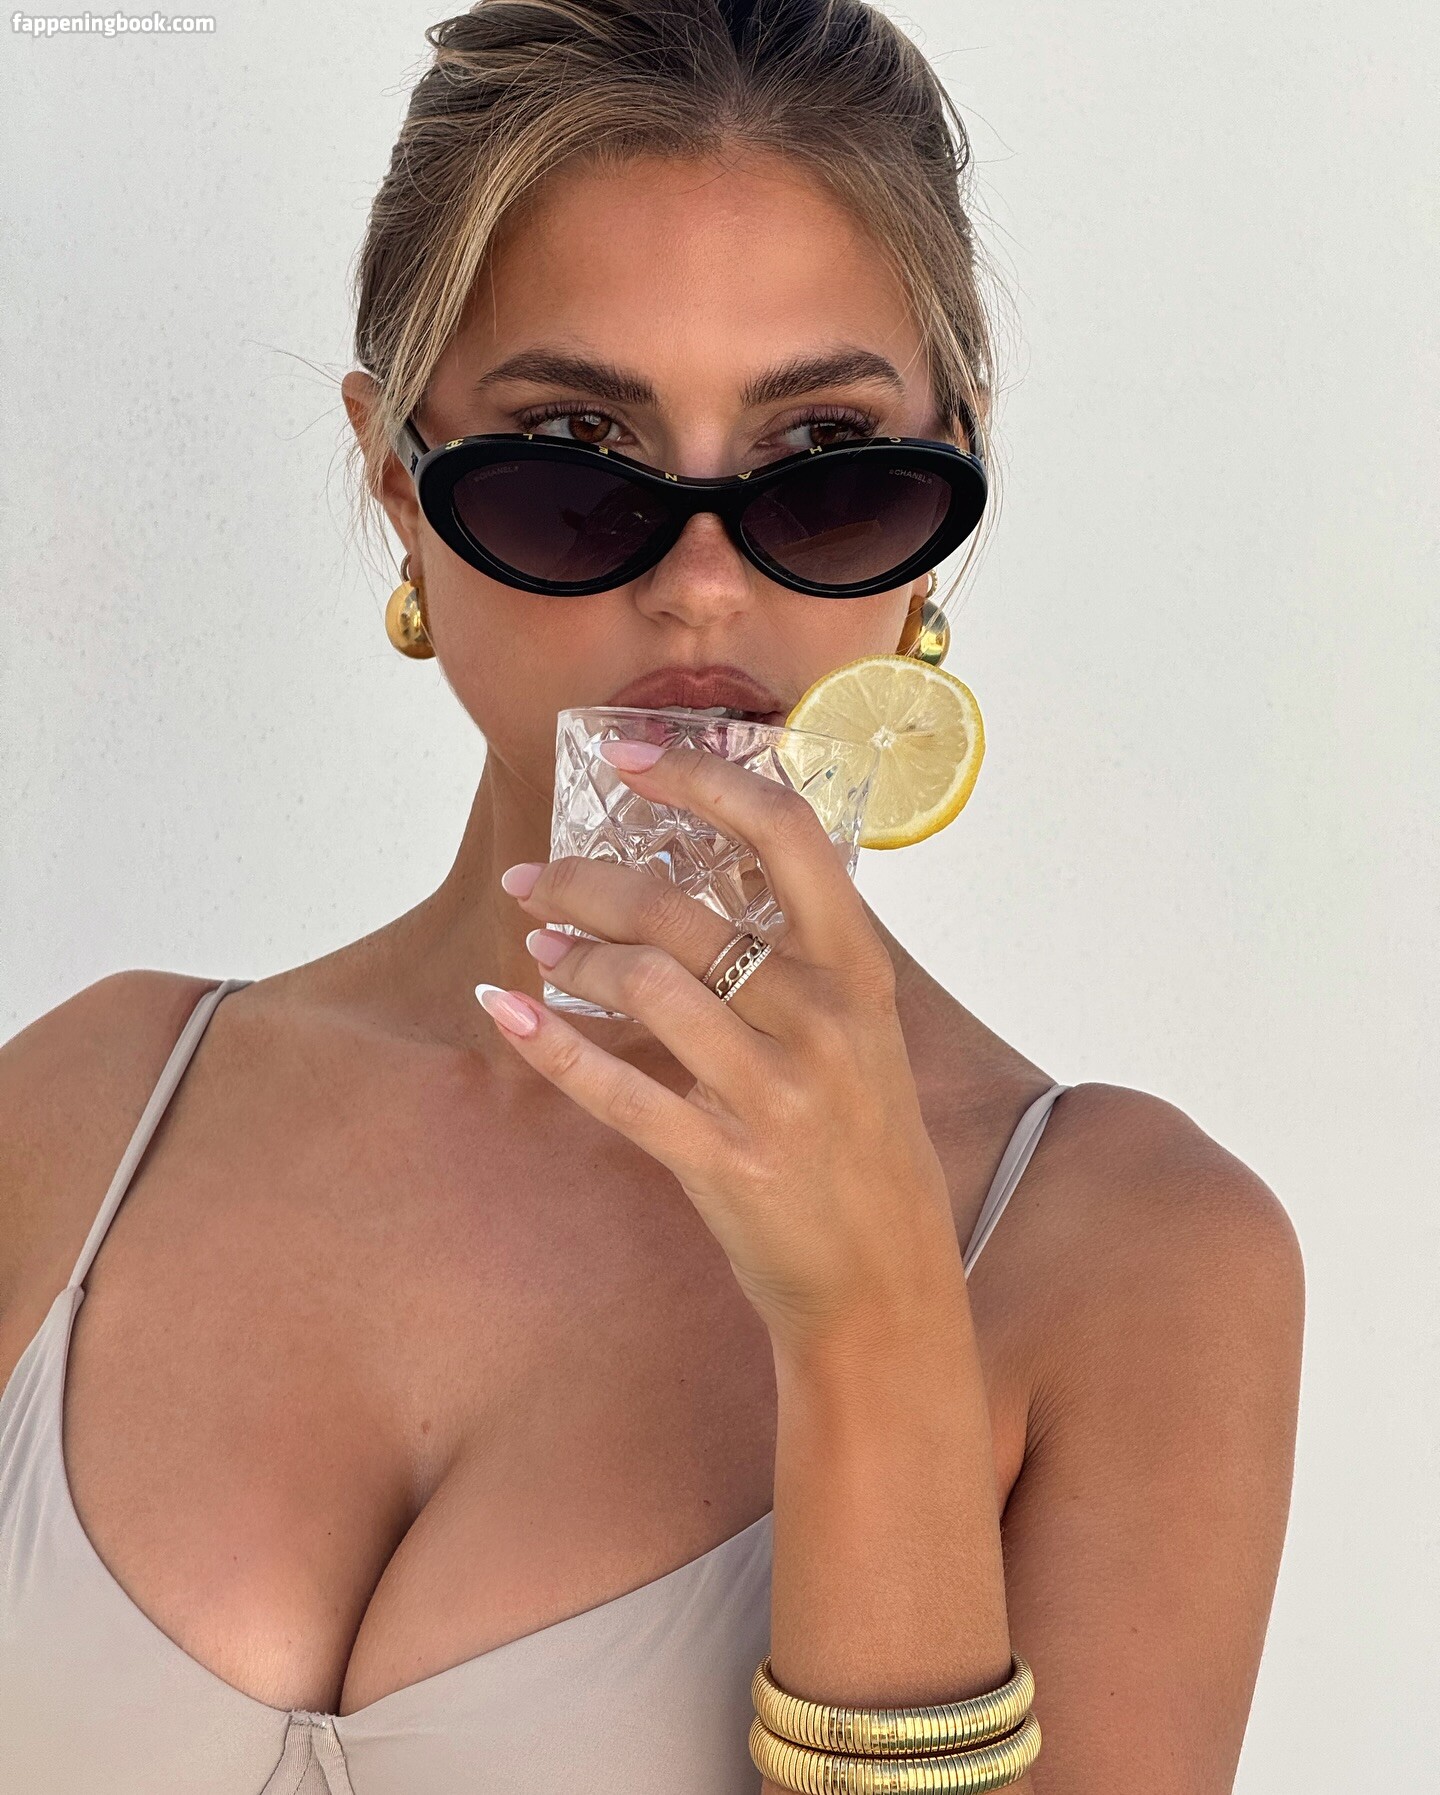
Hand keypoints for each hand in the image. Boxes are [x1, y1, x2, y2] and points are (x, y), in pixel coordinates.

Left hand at [480, 739, 963, 1356]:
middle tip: (538, 877)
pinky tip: (508, 1012)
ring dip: (574, 954)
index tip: (628, 760)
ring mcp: (777, 1094)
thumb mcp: (862, 1034)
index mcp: (861, 973)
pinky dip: (552, 1046)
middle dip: (591, 880)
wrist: (887, 1284)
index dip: (701, 780)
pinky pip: (620, 1091)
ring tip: (539, 944)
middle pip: (686, 909)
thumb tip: (713, 868)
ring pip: (648, 986)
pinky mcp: (725, 1162)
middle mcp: (824, 1020)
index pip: (785, 833)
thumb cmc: (863, 1144)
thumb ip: (802, 956)